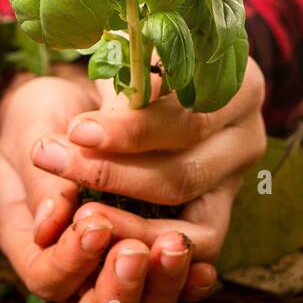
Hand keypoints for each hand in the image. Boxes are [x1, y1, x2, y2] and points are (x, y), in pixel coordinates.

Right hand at [0, 70, 216, 302]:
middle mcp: (75, 269)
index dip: (71, 262)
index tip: (92, 221)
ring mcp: (118, 267)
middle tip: (133, 252)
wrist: (79, 100)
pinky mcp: (159, 249)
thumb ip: (43, 174)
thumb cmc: (45, 114)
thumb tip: (53, 220)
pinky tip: (204, 269)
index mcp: (30, 243)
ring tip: (174, 248)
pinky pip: (176, 288)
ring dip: (163, 285)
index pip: (48, 281)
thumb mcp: (31, 129)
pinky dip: (191, 282)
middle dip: (118, 293)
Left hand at [32, 58, 268, 265]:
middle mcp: (248, 138)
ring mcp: (238, 181)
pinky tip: (103, 237)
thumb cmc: (146, 59)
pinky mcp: (220, 213)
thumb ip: (125, 87)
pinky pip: (193, 247)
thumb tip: (89, 131)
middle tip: (54, 164)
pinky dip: (148, 245)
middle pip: (185, 175)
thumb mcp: (139, 55)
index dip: (131, 132)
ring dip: (128, 223)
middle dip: (114, 175)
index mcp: (242, 89)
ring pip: (191, 223)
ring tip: (77, 214)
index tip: (77, 132)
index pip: (187, 121)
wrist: (161, 80)